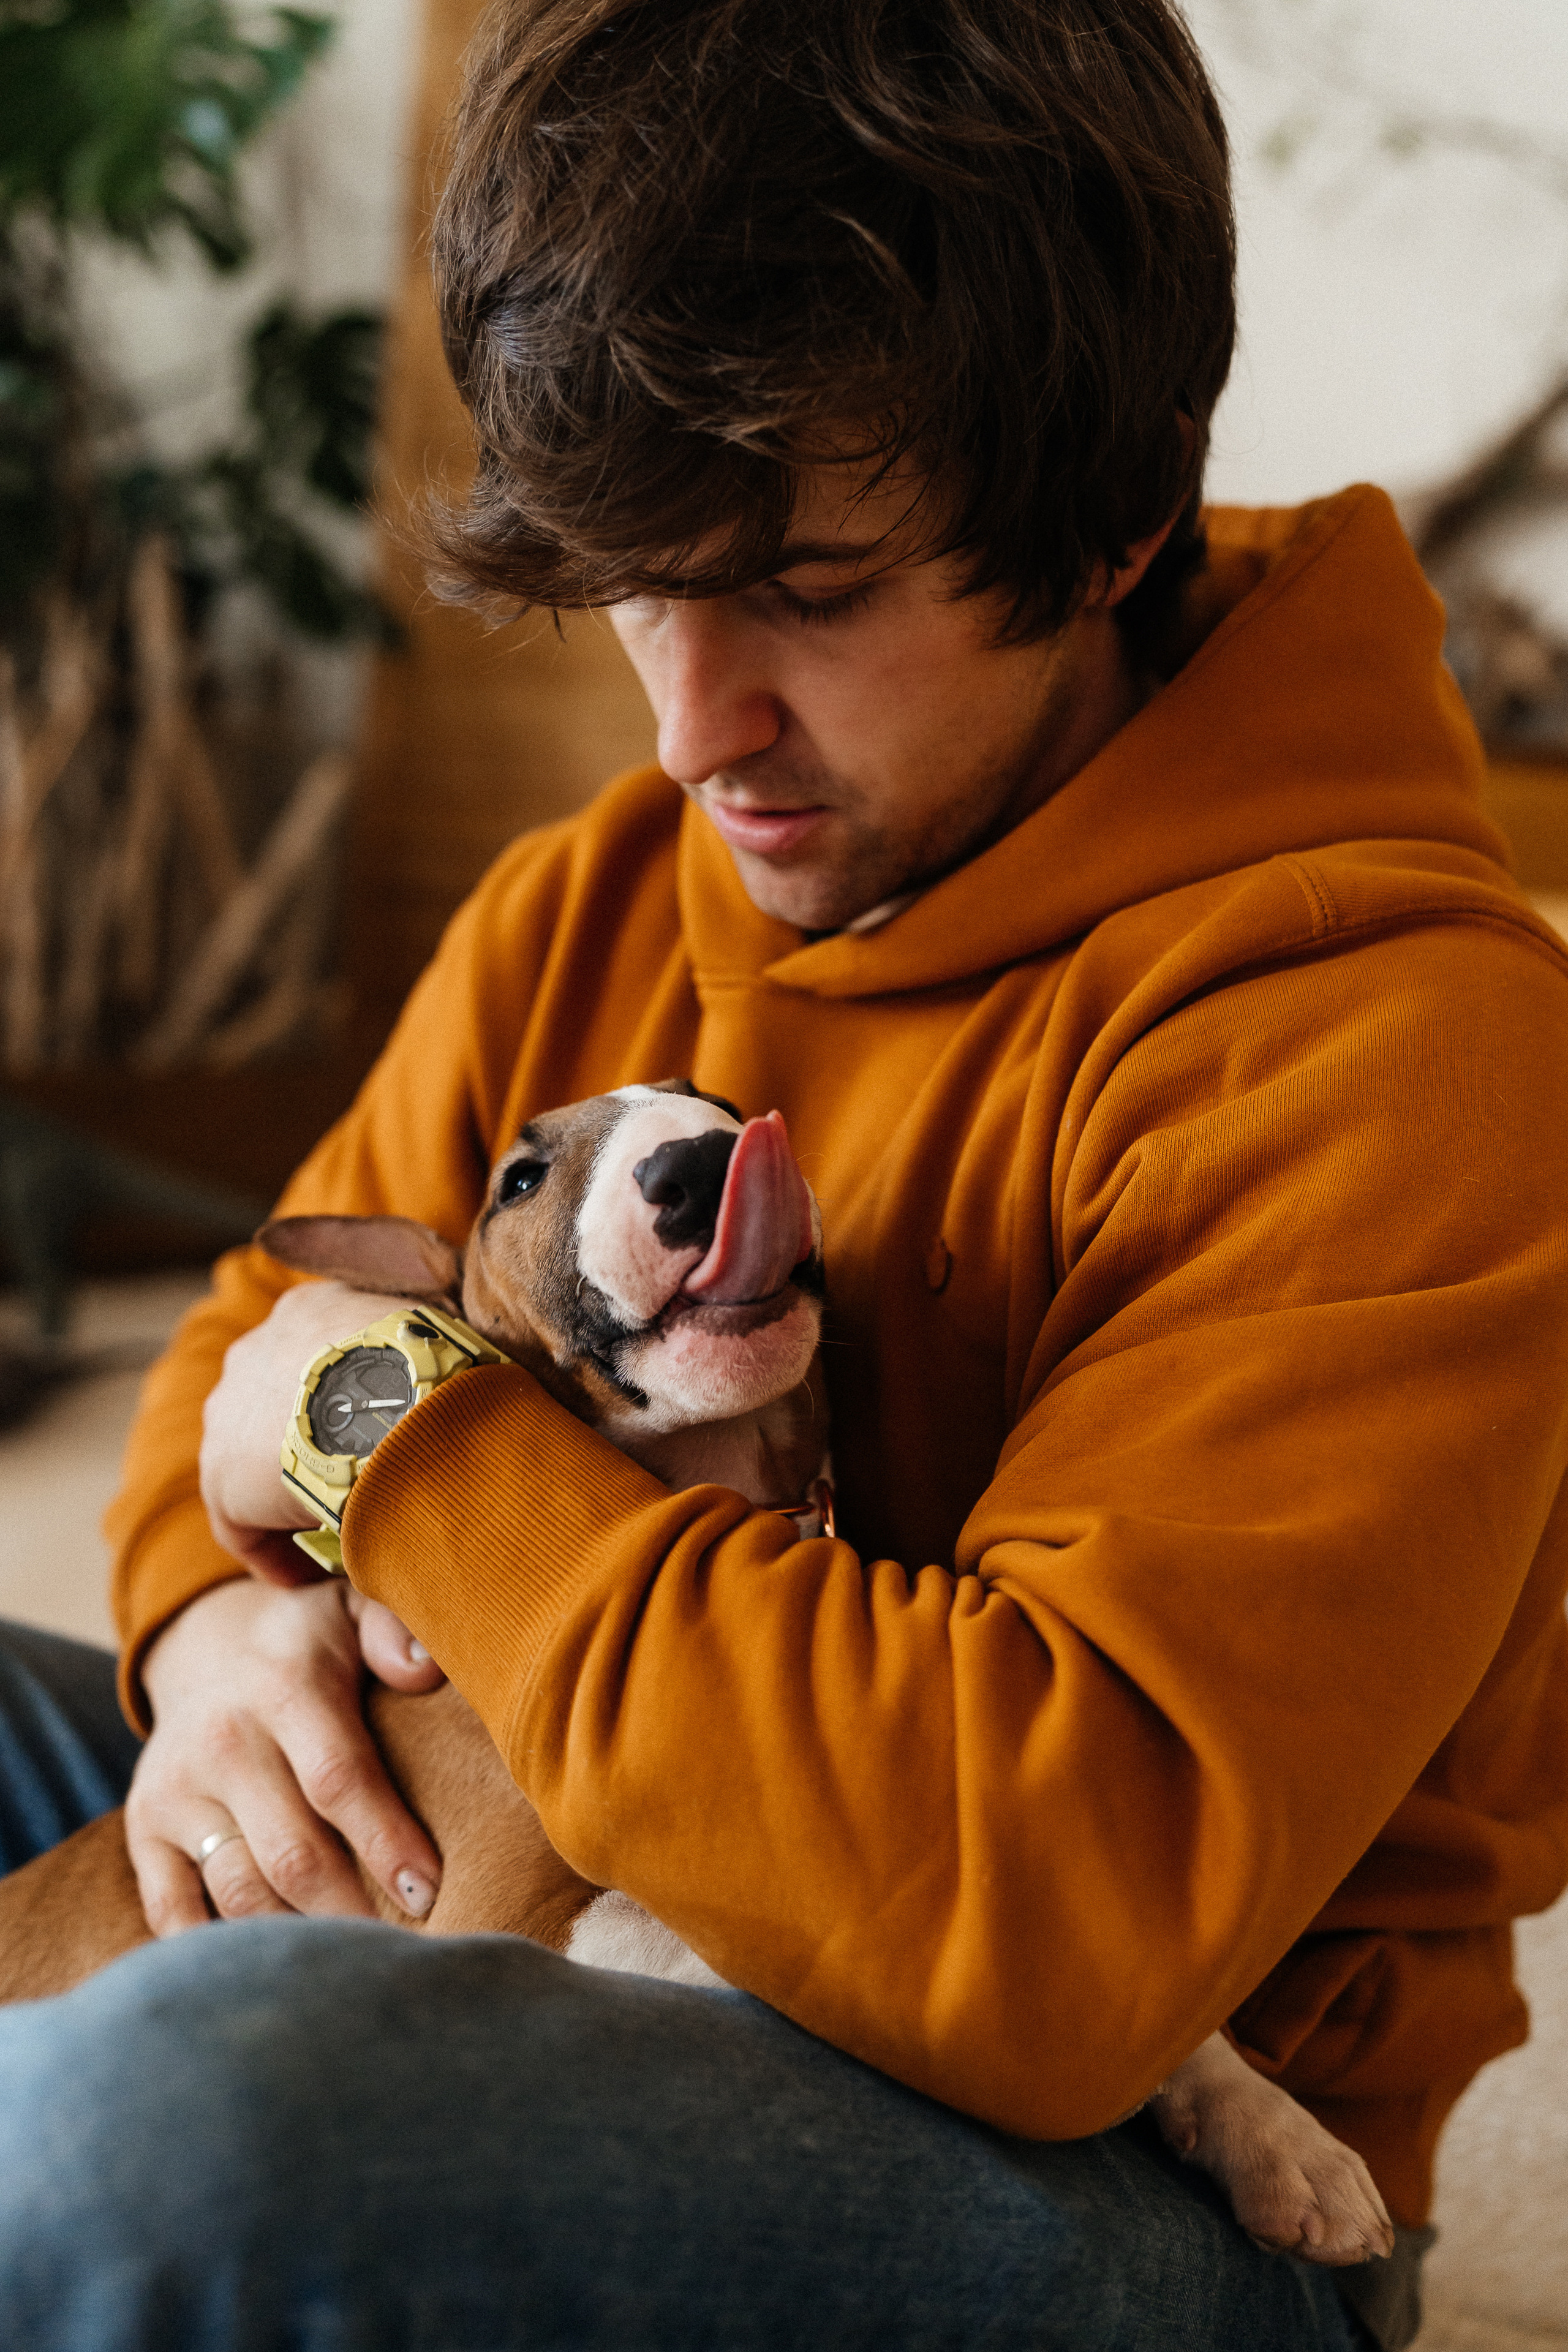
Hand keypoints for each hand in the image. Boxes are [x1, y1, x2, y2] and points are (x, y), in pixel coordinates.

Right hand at [128, 1576, 446, 1934]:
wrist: (207, 1649)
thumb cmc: (311, 1645)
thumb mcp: (352, 1611)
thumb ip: (393, 1631)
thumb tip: (427, 1668)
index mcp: (284, 1690)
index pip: (339, 1779)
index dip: (386, 1842)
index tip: (430, 1893)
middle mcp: (224, 1744)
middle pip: (293, 1855)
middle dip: (354, 1912)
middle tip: (404, 1951)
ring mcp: (177, 1793)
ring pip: (240, 1895)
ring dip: (301, 1939)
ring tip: (356, 1964)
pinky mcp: (144, 1831)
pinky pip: (174, 1914)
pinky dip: (221, 1952)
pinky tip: (277, 1968)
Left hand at [199, 1278, 408, 1581]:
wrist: (396, 1403)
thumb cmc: (433, 1366)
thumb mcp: (438, 1342)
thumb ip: (429, 1359)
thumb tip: (463, 1385)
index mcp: (306, 1312)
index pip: (313, 1360)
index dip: (342, 1404)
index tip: (369, 1438)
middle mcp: (254, 1352)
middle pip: (274, 1406)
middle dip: (309, 1444)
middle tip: (354, 1483)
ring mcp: (228, 1414)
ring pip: (254, 1464)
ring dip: (291, 1494)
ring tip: (338, 1530)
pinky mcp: (223, 1478)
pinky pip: (242, 1525)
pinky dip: (275, 1551)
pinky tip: (312, 1576)